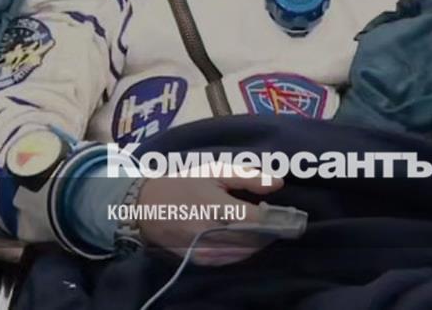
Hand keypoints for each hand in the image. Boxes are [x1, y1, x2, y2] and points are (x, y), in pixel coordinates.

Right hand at [137, 171, 287, 264]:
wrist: (147, 206)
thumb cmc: (184, 183)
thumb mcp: (215, 172)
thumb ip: (248, 177)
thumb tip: (279, 183)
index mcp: (216, 205)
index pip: (257, 219)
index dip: (275, 217)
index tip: (284, 211)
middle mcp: (210, 231)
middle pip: (254, 239)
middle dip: (270, 231)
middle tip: (276, 219)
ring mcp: (204, 248)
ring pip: (244, 252)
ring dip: (258, 241)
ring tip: (260, 227)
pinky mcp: (199, 259)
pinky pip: (230, 259)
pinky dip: (243, 251)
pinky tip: (244, 238)